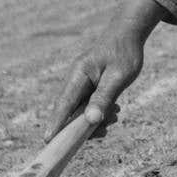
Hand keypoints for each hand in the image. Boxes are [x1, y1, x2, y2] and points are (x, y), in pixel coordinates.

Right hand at [44, 0, 167, 142]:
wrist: (128, 35)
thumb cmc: (124, 53)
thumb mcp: (118, 77)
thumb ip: (104, 98)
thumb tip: (91, 121)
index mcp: (78, 75)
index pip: (63, 104)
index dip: (56, 124)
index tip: (47, 141)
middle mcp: (75, 80)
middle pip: (70, 111)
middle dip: (85, 125)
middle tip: (107, 127)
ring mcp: (81, 84)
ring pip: (80, 111)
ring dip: (96, 118)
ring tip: (117, 112)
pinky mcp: (88, 87)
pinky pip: (88, 106)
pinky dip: (100, 111)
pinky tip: (115, 109)